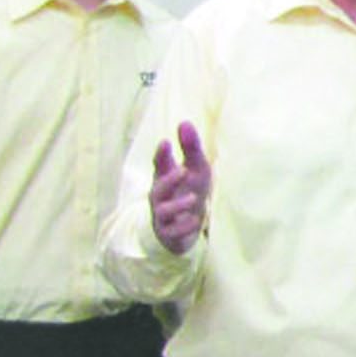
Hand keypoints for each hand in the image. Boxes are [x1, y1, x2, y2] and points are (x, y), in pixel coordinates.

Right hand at [148, 121, 210, 254]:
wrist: (184, 229)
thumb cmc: (189, 193)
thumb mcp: (195, 171)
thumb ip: (191, 149)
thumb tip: (184, 122)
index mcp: (165, 179)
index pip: (159, 165)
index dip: (161, 155)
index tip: (165, 141)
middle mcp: (160, 197)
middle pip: (158, 189)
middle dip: (169, 180)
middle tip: (183, 170)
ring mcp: (163, 217)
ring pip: (163, 211)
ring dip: (178, 205)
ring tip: (193, 198)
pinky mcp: (170, 234)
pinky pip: (173, 232)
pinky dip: (184, 227)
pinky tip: (197, 220)